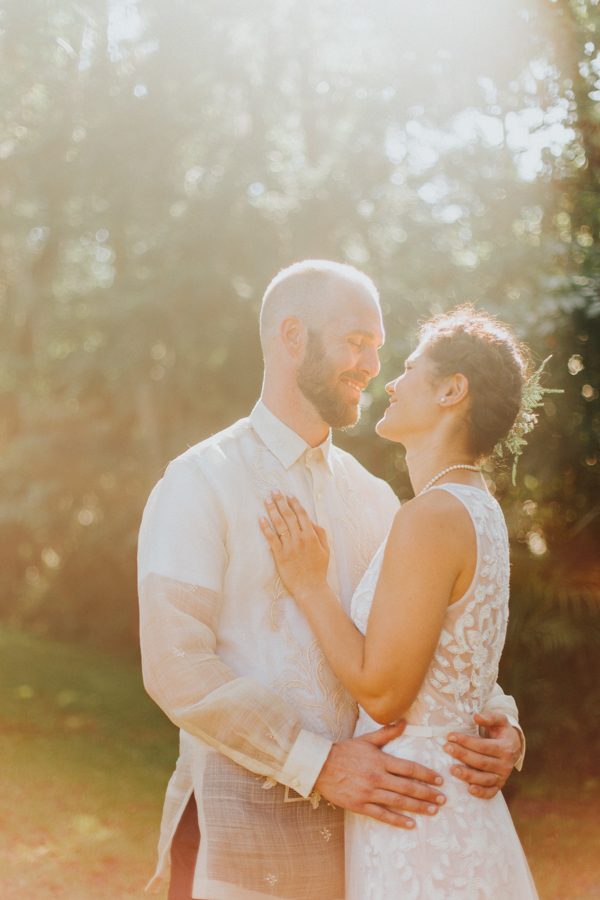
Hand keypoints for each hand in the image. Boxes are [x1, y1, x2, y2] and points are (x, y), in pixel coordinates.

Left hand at [260, 492, 329, 600]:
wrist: (310, 587)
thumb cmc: (319, 569)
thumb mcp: (325, 550)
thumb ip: (320, 533)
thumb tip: (312, 521)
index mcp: (311, 536)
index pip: (302, 515)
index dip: (295, 504)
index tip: (289, 495)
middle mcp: (299, 539)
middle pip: (288, 516)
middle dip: (281, 502)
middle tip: (274, 491)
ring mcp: (289, 547)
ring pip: (279, 524)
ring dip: (272, 510)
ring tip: (266, 500)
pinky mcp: (280, 555)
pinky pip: (271, 539)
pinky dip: (266, 528)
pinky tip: (261, 519)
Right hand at [316, 721, 445, 828]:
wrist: (320, 765)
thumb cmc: (344, 751)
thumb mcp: (367, 740)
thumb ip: (387, 733)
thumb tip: (405, 721)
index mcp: (380, 760)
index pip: (409, 768)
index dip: (426, 775)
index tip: (439, 780)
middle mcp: (377, 777)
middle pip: (408, 787)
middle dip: (428, 794)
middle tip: (443, 799)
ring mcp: (369, 792)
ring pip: (398, 802)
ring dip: (418, 807)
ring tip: (433, 811)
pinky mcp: (360, 804)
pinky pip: (382, 814)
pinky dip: (398, 820)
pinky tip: (411, 824)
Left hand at [444, 712, 521, 798]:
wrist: (513, 745)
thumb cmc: (501, 731)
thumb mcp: (500, 720)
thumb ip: (489, 717)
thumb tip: (476, 716)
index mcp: (506, 747)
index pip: (483, 746)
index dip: (466, 741)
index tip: (450, 736)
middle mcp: (506, 764)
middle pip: (481, 762)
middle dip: (462, 755)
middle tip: (447, 748)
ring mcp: (503, 777)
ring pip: (485, 779)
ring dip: (468, 775)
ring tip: (452, 769)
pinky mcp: (499, 785)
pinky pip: (491, 792)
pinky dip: (481, 793)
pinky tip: (469, 789)